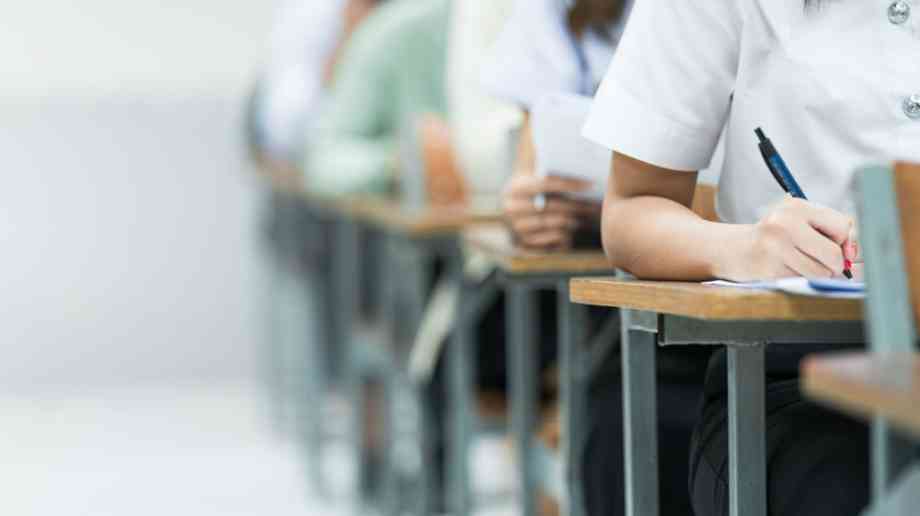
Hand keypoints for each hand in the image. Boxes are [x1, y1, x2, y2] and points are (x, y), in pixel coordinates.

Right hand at [502, 174, 599, 249]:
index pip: (545, 184)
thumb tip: (583, 173)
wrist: (513, 206)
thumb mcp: (535, 177)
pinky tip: (575, 228)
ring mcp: (516, 228)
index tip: (591, 185)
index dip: (569, 184)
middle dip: (577, 205)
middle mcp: (512, 210)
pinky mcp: (524, 243)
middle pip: (552, 207)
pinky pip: (552, 241)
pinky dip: (566, 235)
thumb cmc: (532, 187)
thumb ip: (553, 174)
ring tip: (589, 214)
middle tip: (596, 203)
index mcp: (515, 188)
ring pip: (554, 225)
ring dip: (575, 220)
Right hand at [719, 197, 855, 280]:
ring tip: (799, 264)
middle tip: (821, 262)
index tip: (843, 251)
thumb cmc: (774, 236)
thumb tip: (857, 256)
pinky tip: (785, 270)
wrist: (732, 248)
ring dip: (817, 275)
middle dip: (834, 265)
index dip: (848, 243)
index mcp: (797, 207)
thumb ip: (830, 232)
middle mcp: (785, 224)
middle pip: (834, 255)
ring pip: (821, 273)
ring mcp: (775, 247)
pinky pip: (802, 281)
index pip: (844, 227)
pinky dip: (800, 280)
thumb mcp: (799, 222)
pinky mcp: (769, 270)